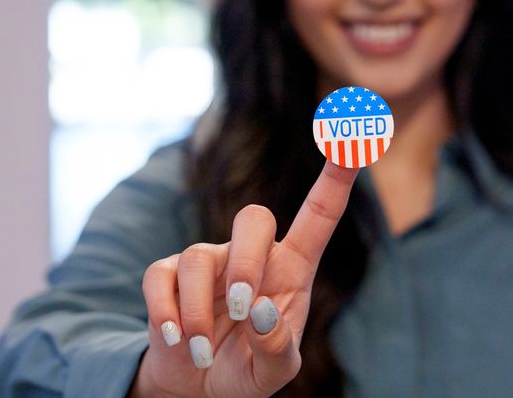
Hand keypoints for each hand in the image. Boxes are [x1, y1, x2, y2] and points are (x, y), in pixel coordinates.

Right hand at [132, 161, 357, 396]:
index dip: (336, 177)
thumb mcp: (274, 372)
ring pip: (197, 258)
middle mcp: (251, 255)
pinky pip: (160, 277)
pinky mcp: (167, 277)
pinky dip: (166, 312)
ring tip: (203, 352)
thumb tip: (262, 311)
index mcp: (292, 268)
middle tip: (240, 308)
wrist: (198, 387)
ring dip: (199, 311)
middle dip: (245, 261)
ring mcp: (208, 262)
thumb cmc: (248, 369)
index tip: (352, 140)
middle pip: (254, 218)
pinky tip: (177, 340)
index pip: (319, 213)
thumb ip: (277, 348)